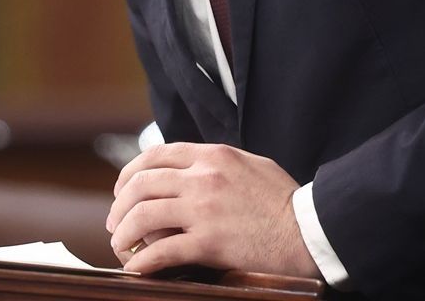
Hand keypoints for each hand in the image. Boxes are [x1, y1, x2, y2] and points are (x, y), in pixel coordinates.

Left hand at [106, 142, 321, 278]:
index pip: (156, 155)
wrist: (309, 230)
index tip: (122, 188)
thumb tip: (193, 166)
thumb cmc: (285, 201)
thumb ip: (219, 162)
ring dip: (123, 232)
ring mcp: (204, 210)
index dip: (130, 172)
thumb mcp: (251, 164)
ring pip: (143, 215)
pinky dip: (142, 262)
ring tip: (121, 245)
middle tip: (115, 222)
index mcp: (213, 155)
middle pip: (141, 185)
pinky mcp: (208, 242)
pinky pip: (162, 251)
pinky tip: (137, 269)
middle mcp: (203, 177)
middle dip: (120, 205)